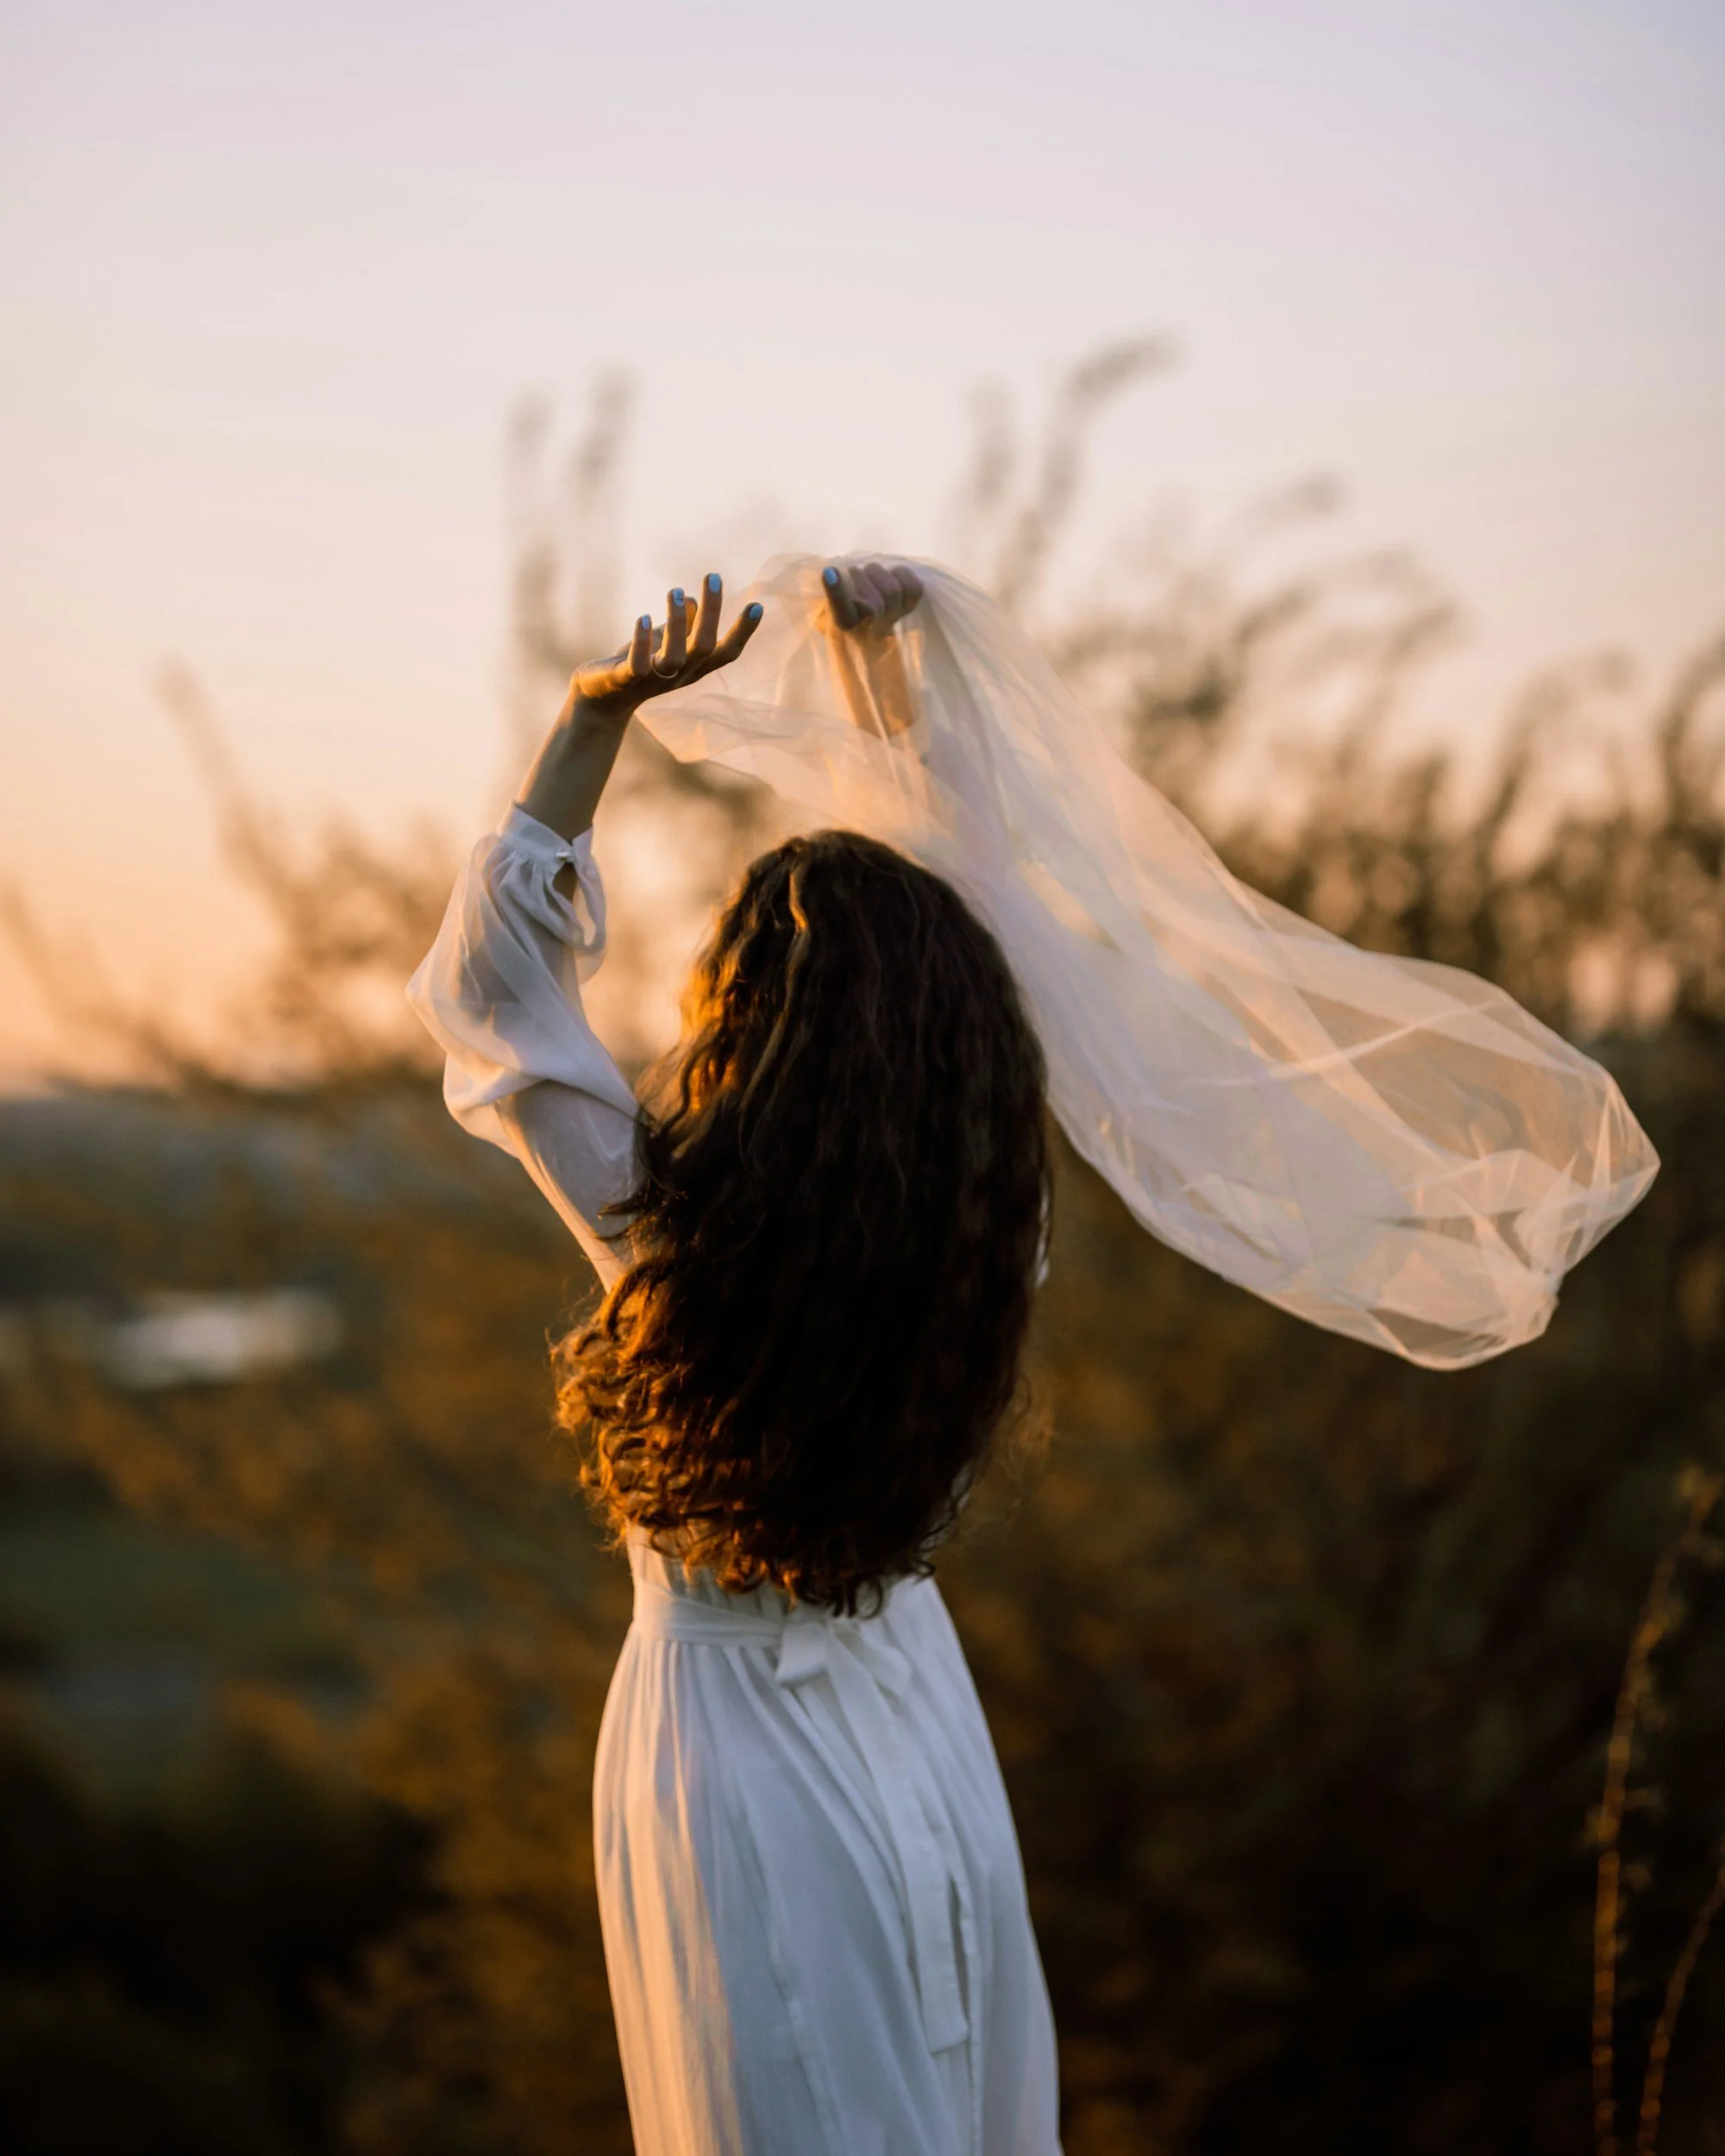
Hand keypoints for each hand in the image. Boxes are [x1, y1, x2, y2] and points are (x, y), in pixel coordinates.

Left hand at [571, 572, 763, 717]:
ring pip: (674, 657)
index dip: (743, 632)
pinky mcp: (625, 680)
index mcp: (693, 667)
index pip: (726, 653)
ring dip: (676, 622)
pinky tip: (644, 617)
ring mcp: (653, 680)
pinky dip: (642, 641)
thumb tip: (691, 600)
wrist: (600, 699)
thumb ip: (679, 625)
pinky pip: (638, 665)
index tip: (757, 605)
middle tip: (712, 576)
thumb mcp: (662, 642)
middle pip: (704, 648)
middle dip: (712, 612)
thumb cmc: (636, 666)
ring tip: (674, 591)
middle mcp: (679, 676)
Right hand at [820, 559, 923, 635]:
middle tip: (852, 572)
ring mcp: (894, 619)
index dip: (837, 593)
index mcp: (847, 631)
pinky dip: (902, 574)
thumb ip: (824, 599)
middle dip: (860, 578)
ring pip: (892, 591)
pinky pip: (913, 588)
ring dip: (877, 573)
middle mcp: (873, 630)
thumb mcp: (825, 614)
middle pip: (873, 603)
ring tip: (869, 573)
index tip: (829, 571)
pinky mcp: (910, 607)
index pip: (844, 617)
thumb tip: (830, 573)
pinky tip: (892, 574)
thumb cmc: (843, 618)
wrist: (871, 636)